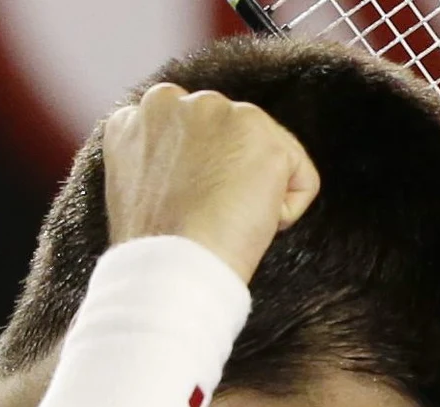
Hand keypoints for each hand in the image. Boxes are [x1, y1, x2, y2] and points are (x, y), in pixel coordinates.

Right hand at [101, 83, 319, 283]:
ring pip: (266, 154)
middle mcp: (175, 100)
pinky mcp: (260, 134)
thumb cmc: (155, 254)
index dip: (198, 177)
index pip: (188, 133)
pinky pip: (301, 180)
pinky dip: (285, 213)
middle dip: (229, 175)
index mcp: (138, 118)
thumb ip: (165, 164)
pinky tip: (250, 227)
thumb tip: (197, 171)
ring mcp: (219, 112)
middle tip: (207, 219)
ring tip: (223, 224)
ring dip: (256, 193)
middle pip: (231, 136)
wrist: (169, 273)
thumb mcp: (142, 194)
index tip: (189, 209)